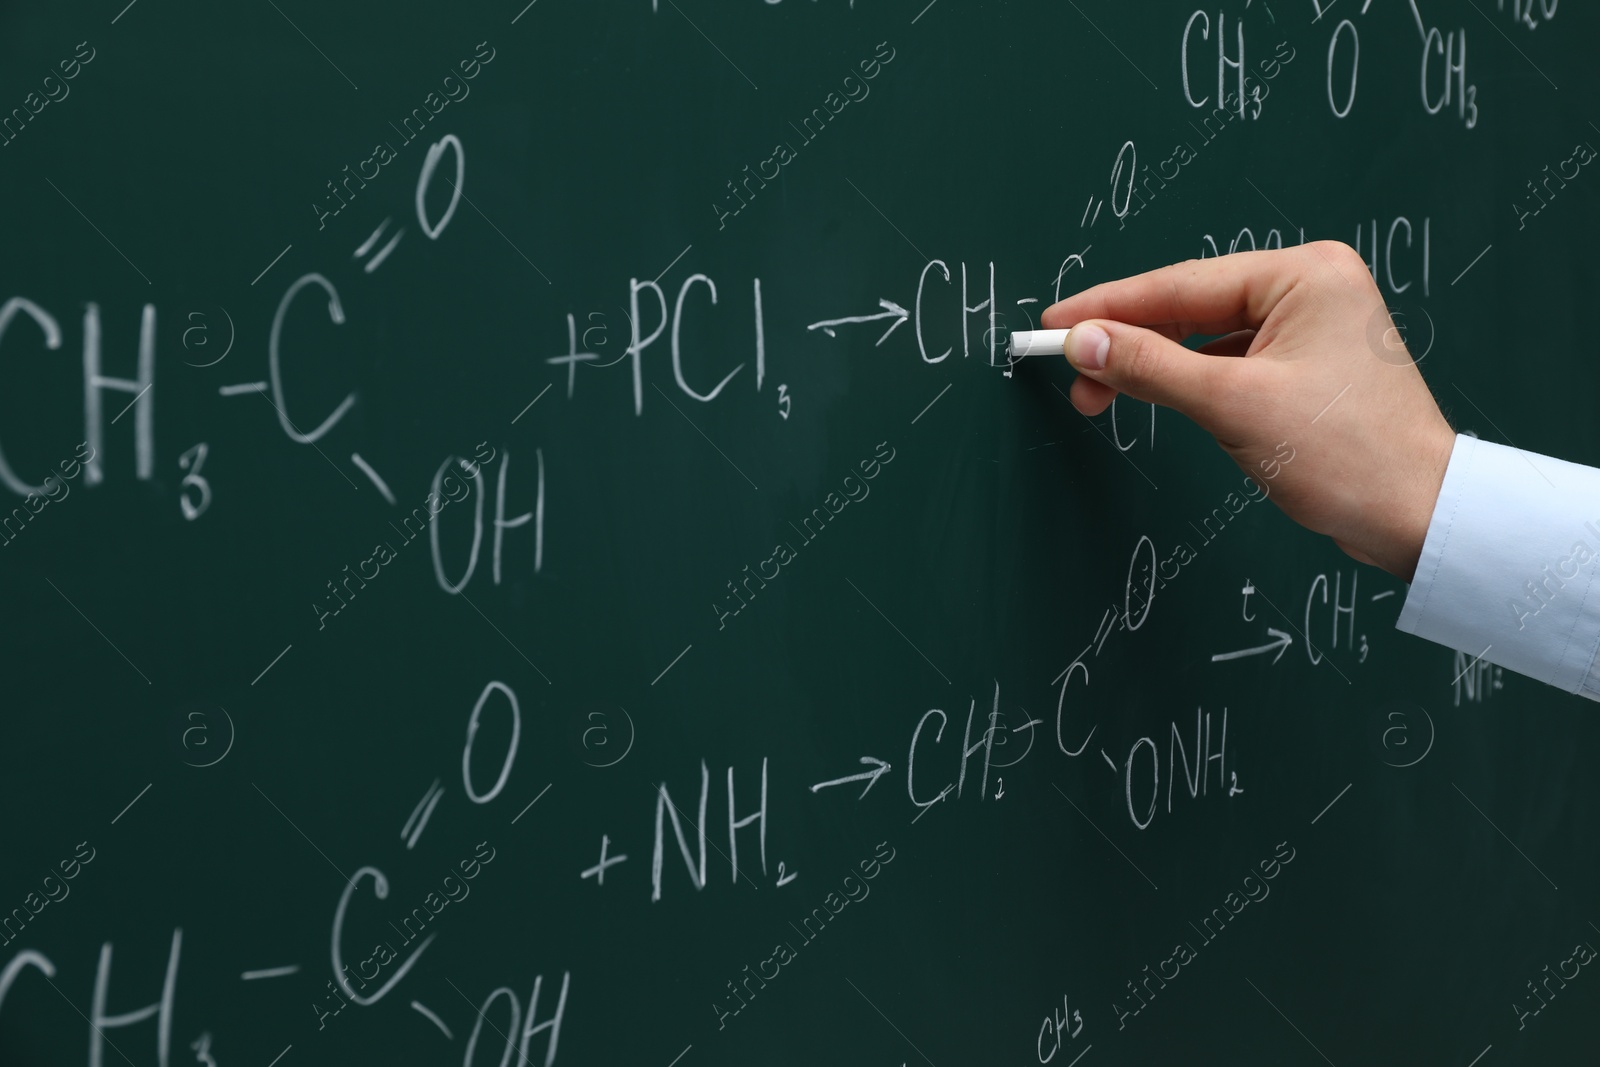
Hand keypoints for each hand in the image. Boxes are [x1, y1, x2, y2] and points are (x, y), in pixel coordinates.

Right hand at [1041, 242, 1455, 581]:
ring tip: (1100, 396)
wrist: (1419, 516)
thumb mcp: (1233, 405)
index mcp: (1303, 275)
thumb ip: (1149, 367)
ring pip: (1202, 336)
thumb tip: (1084, 341)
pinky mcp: (1304, 366)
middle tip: (1070, 373)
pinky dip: (1184, 380)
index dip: (1107, 307)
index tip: (1053, 326)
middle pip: (1188, 306)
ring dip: (1150, 365)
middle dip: (1125, 341)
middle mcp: (1309, 288)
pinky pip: (1225, 360)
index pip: (1180, 284)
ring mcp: (1308, 328)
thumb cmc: (1349, 456)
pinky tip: (1153, 397)